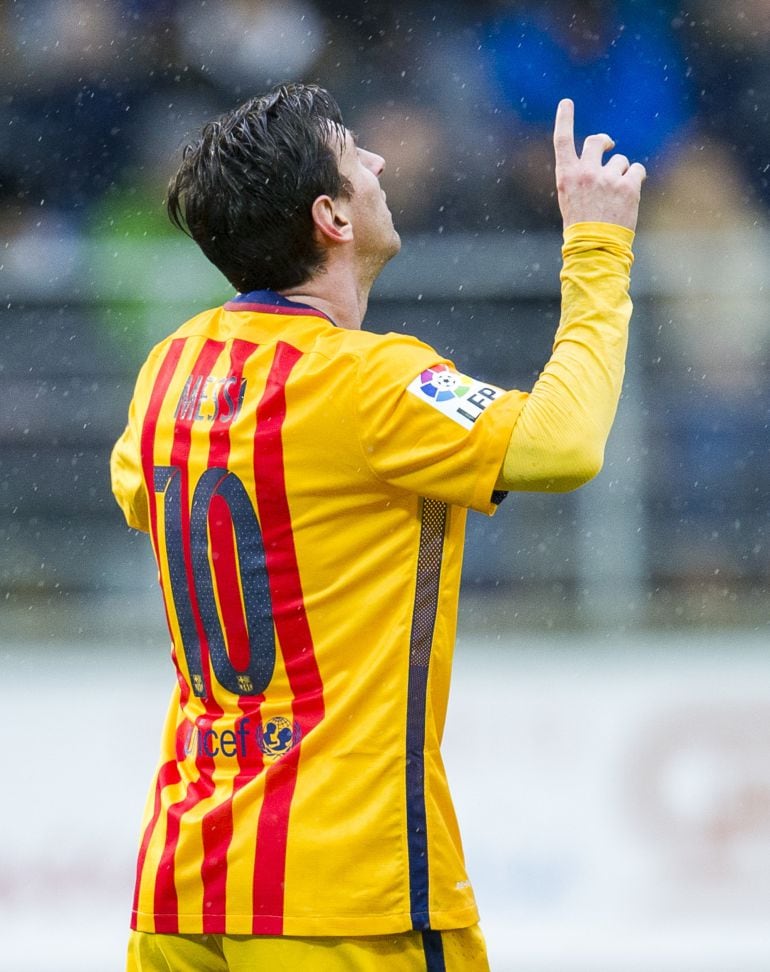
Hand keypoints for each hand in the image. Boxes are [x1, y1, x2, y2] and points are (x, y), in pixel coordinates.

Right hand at [553, 99, 645, 231]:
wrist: (595, 248)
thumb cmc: (581, 228)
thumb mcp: (570, 199)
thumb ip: (580, 177)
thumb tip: (600, 159)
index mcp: (567, 176)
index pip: (562, 140)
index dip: (564, 118)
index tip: (566, 103)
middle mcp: (586, 172)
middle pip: (596, 141)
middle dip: (604, 141)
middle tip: (609, 146)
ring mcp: (608, 178)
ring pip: (620, 161)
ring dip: (621, 173)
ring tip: (616, 196)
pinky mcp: (628, 186)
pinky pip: (637, 170)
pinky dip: (636, 178)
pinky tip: (631, 194)